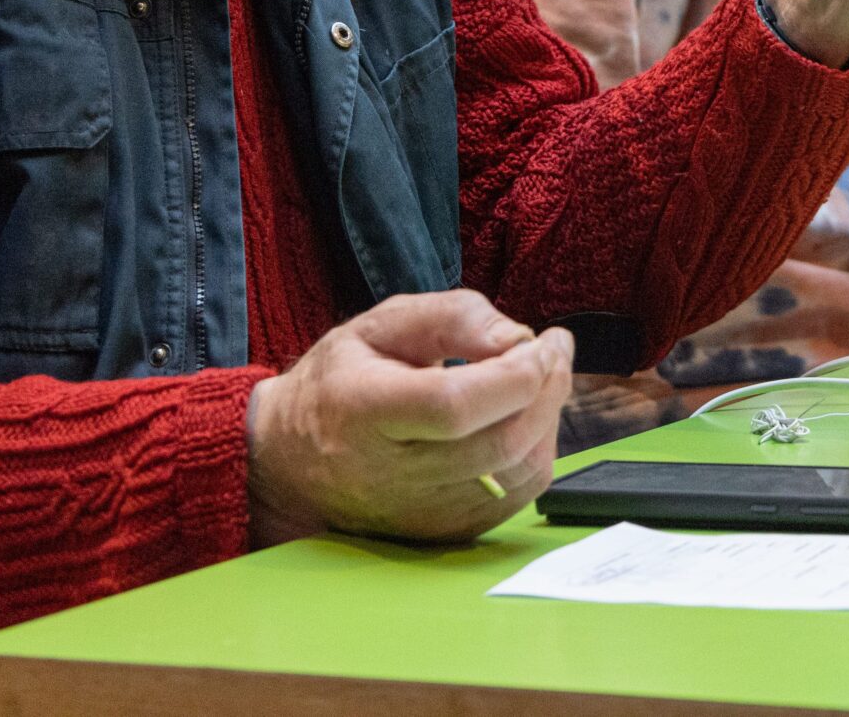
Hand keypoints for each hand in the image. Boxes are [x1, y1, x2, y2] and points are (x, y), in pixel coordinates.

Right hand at [245, 290, 573, 546]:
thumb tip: (518, 338)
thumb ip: (450, 317)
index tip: (541, 338)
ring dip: (549, 417)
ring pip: (519, 471)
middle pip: (499, 441)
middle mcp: (392, 474)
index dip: (515, 373)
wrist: (292, 463)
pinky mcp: (446, 532)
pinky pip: (519, 495)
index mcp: (364, 411)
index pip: (453, 405)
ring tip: (541, 376)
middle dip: (548, 387)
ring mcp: (421, 513)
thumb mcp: (378, 324)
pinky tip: (524, 417)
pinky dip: (538, 449)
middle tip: (555, 348)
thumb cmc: (340, 384)